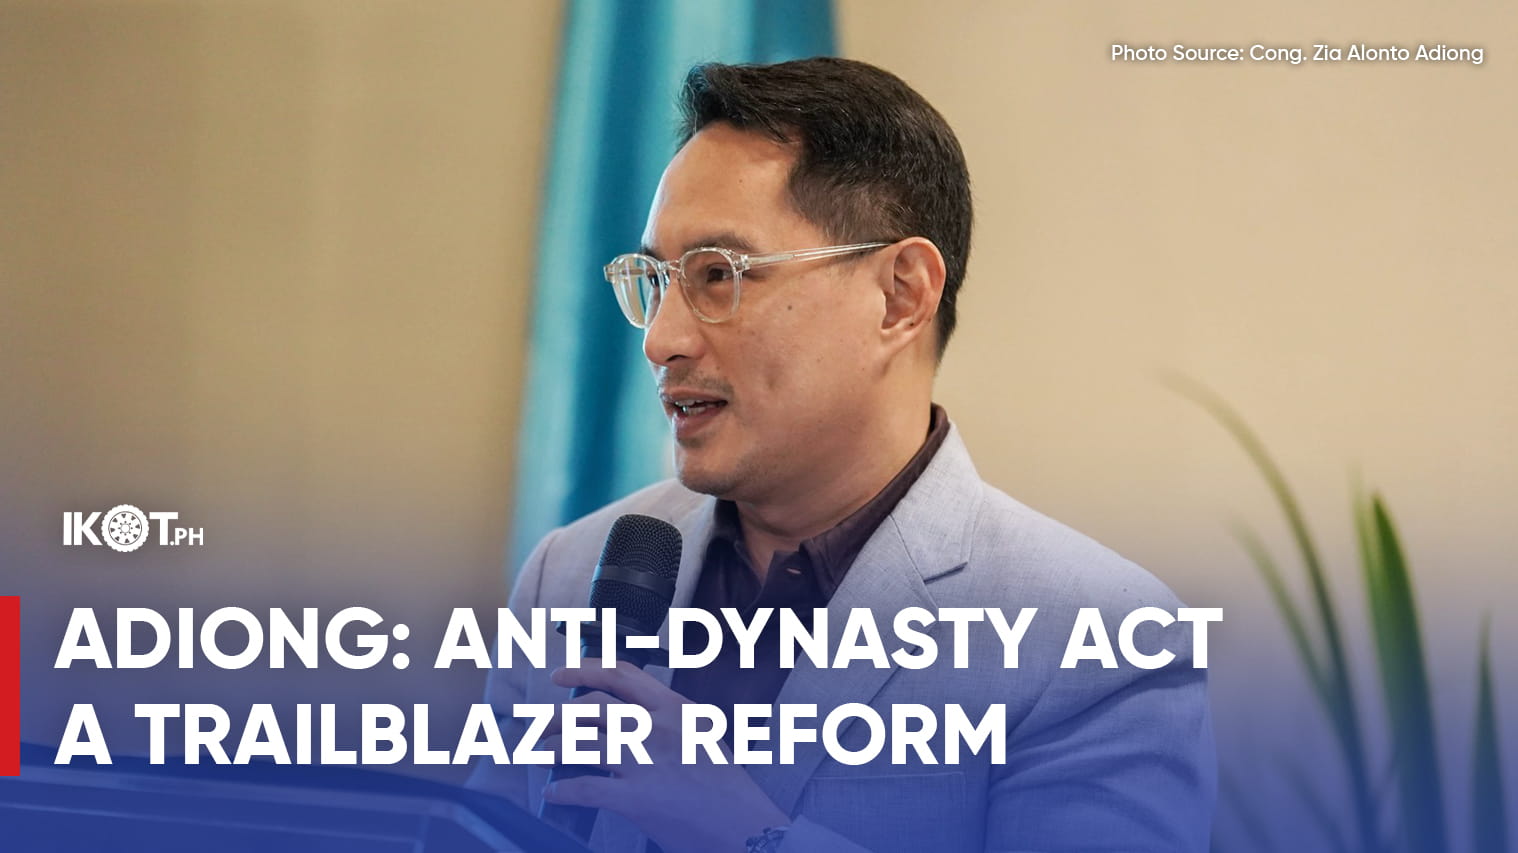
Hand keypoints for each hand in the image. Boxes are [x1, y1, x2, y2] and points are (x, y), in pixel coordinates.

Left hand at [541, 661, 788, 852]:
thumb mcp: (703, 736)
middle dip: (557, 715)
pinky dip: (562, 790)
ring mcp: (645, 762)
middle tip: (541, 724)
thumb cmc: (727, 789)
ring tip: (540, 752)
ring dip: (551, 747)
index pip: (622, 675)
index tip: (561, 674)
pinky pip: (584, 787)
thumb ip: (668, 721)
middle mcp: (657, 728)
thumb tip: (627, 719)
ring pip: (581, 742)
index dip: (585, 669)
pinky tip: (553, 792)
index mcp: (676, 708)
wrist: (746, 828)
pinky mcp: (635, 798)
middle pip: (591, 708)